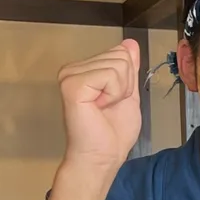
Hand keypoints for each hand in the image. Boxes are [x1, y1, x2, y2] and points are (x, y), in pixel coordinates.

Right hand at [57, 39, 141, 172]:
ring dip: (120, 91)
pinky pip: (110, 75)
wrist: (102, 156)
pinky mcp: (72, 84)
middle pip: (120, 56)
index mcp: (84, 69)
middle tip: (110, 105)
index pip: (121, 52)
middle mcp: (72, 68)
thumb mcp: (128, 93)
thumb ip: (128, 68)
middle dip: (125, 84)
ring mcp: (70, 75)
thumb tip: (129, 43)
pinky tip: (100, 107)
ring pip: (118, 65)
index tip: (115, 100)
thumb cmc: (113, 131)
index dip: (128, 79)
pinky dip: (114, 94)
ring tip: (104, 107)